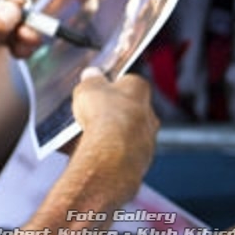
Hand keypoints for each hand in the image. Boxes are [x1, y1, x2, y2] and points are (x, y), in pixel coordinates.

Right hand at [68, 69, 157, 207]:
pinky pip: (122, 152)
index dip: (111, 84)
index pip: (128, 81)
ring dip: (109, 132)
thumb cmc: (104, 116)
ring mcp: (147, 139)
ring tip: (85, 134)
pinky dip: (108, 151)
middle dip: (111, 110)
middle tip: (90, 112)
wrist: (110, 153)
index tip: (98, 87)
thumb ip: (91, 80)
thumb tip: (92, 74)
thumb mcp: (88, 87)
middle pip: (128, 108)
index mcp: (139, 89)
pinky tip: (91, 150)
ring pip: (126, 132)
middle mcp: (149, 113)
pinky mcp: (140, 160)